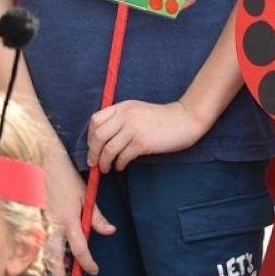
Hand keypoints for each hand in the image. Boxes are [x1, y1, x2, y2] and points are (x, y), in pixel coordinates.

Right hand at [45, 147, 113, 275]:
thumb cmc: (65, 177)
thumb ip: (96, 216)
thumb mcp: (85, 196)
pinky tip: (42, 262)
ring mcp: (39, 223)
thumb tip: (110, 232)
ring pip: (42, 253)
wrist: (41, 161)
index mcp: (69, 219)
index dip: (87, 262)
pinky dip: (38, 254)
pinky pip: (35, 242)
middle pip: (55, 258)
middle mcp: (52, 225)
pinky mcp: (30, 220)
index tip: (93, 270)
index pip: (79, 248)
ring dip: (48, 268)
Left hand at [87, 99, 206, 171]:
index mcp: (122, 107)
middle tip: (94, 163)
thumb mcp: (138, 110)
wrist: (185, 119)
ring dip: (104, 162)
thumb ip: (121, 118)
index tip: (92, 147)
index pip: (95, 120)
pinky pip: (122, 157)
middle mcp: (125, 116)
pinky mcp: (142, 142)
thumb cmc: (162, 118)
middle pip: (97, 136)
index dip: (89, 136)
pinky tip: (121, 167)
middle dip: (93, 152)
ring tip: (106, 168)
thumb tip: (102, 138)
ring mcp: (133, 128)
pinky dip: (119, 164)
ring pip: (108, 149)